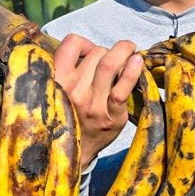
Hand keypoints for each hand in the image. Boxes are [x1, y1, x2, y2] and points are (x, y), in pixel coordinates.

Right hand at [52, 34, 143, 168]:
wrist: (75, 152)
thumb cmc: (71, 116)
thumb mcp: (60, 91)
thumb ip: (69, 70)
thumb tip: (95, 49)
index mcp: (56, 81)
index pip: (71, 44)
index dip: (85, 43)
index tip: (91, 53)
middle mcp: (71, 89)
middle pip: (97, 52)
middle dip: (108, 53)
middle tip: (113, 65)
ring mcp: (91, 102)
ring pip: (110, 62)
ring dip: (125, 52)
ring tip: (131, 53)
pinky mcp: (110, 114)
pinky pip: (123, 87)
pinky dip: (133, 71)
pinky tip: (138, 62)